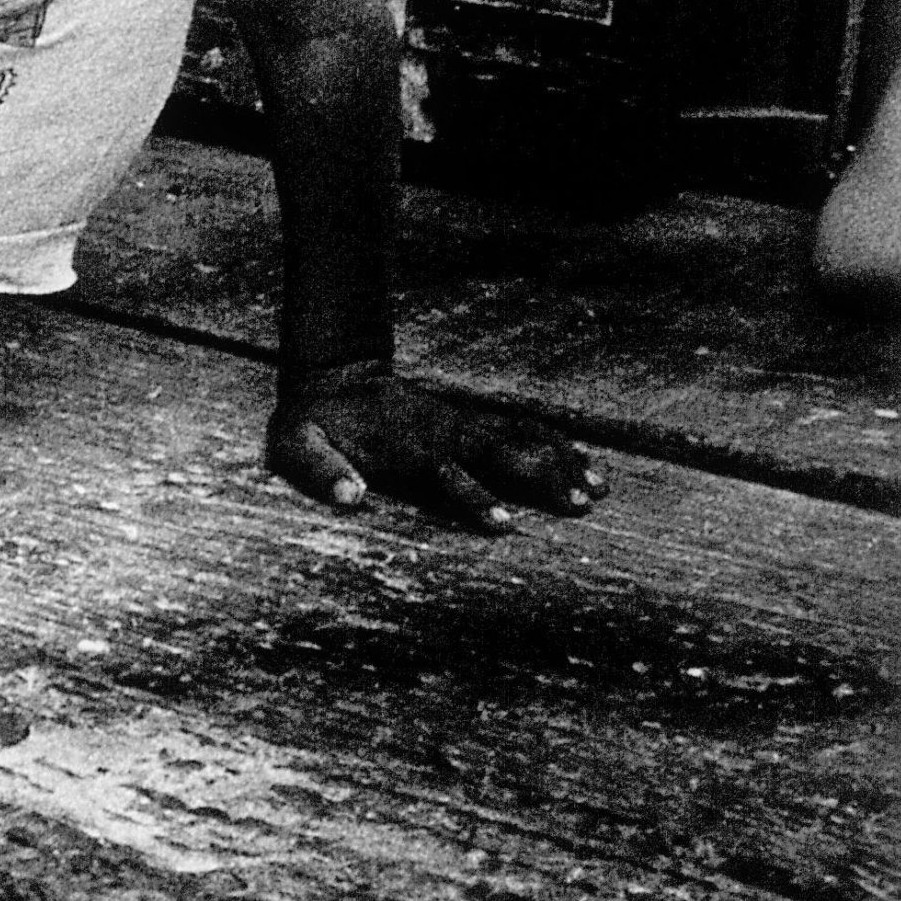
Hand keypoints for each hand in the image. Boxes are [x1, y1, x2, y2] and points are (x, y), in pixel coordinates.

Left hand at [267, 362, 605, 532]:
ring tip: (601, 487)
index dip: (476, 500)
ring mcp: (460, 426)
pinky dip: (553, 442)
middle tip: (581, 503)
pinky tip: (586, 460)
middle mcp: (443, 436)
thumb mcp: (298, 446)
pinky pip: (519, 429)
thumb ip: (321, 471)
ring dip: (559, 462)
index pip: (449, 478)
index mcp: (407, 450)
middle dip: (540, 479)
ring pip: (518, 441)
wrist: (332, 377)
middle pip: (500, 457)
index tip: (507, 523)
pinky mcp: (469, 422)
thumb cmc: (314, 424)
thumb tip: (350, 497)